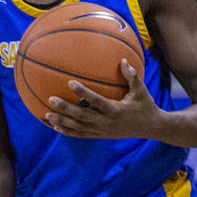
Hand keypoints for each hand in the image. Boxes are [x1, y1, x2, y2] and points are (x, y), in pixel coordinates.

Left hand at [44, 60, 162, 139]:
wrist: (150, 128)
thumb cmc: (145, 106)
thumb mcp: (141, 91)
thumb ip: (132, 76)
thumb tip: (123, 60)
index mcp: (115, 109)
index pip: (95, 100)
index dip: (82, 92)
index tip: (70, 82)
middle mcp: (106, 122)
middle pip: (81, 116)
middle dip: (65, 108)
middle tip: (51, 99)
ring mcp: (101, 131)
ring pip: (78, 127)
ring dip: (62, 122)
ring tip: (46, 115)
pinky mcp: (100, 136)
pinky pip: (81, 135)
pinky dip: (68, 132)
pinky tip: (55, 127)